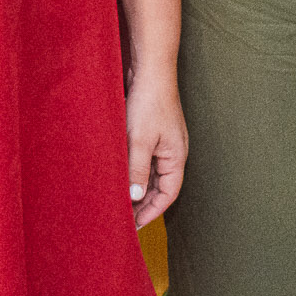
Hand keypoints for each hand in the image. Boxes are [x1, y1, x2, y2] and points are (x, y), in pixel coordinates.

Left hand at [125, 70, 187, 228]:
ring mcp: (164, 142)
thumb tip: (135, 198)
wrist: (151, 69)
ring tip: (118, 201)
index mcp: (176, 157)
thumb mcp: (139, 140)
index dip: (151, 212)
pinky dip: (134, 171)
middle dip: (144, 204)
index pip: (167, 195)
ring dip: (137, 187)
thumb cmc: (149, 102)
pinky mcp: (153, 132)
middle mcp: (173, 152)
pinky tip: (119, 175)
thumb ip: (137, 170)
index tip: (134, 226)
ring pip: (152, 173)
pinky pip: (145, 160)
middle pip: (160, 186)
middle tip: (123, 218)